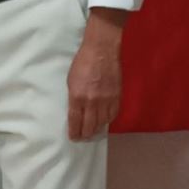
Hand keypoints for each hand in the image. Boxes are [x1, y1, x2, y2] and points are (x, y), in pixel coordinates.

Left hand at [67, 8, 125, 140]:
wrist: (102, 51)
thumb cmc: (82, 62)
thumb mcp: (71, 81)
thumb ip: (74, 98)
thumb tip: (77, 111)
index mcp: (77, 97)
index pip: (75, 121)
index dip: (75, 132)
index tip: (74, 137)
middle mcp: (92, 102)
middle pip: (90, 126)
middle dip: (85, 134)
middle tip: (83, 137)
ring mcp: (106, 100)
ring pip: (102, 123)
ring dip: (97, 128)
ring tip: (93, 130)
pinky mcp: (117, 97)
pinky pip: (113, 115)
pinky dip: (107, 120)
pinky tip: (104, 121)